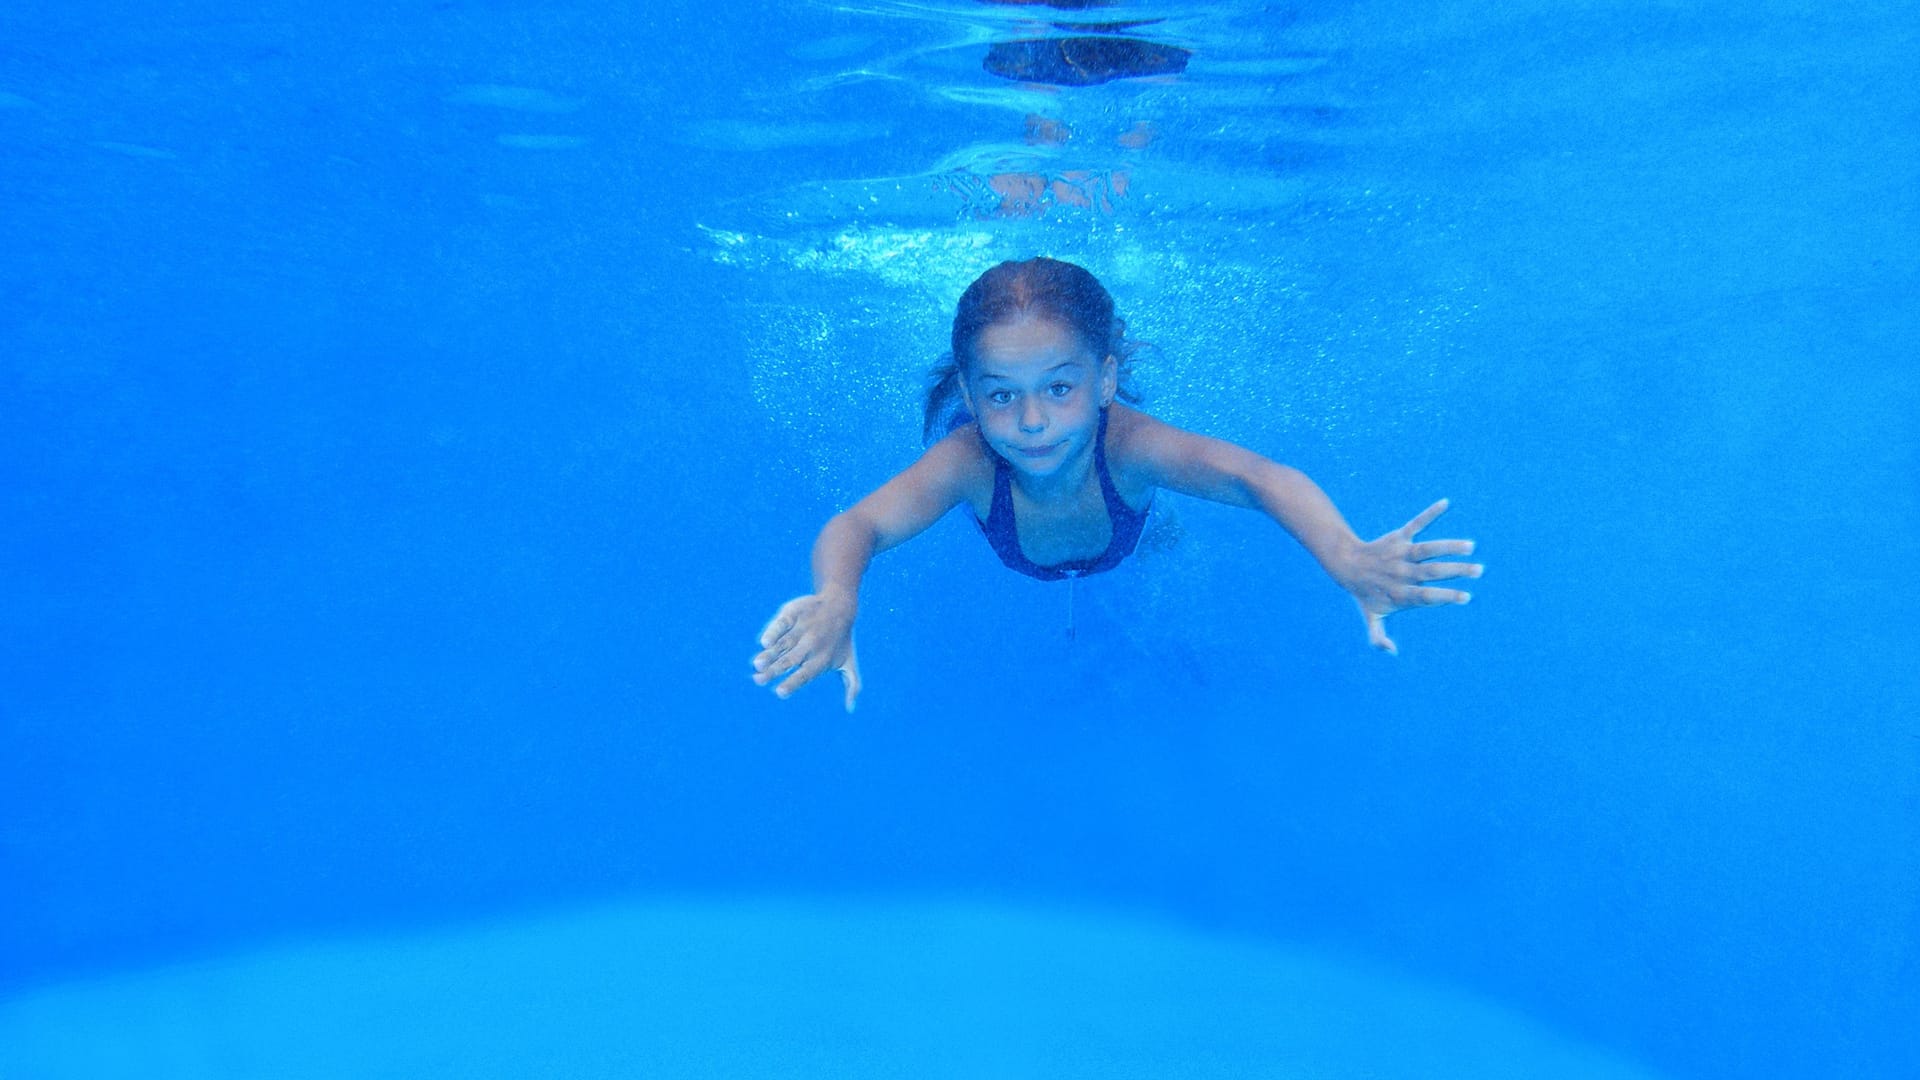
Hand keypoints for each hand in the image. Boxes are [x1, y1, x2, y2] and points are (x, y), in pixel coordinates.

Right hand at [752, 591, 861, 711]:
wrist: (840, 606)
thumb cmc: (842, 640)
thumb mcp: (849, 662)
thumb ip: (851, 685)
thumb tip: (851, 710)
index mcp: (821, 660)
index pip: (805, 674)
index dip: (792, 683)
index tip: (780, 692)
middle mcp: (810, 645)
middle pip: (790, 661)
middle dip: (774, 671)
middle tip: (758, 680)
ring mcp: (801, 629)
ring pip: (783, 644)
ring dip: (769, 654)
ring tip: (757, 664)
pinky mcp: (793, 614)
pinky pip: (782, 623)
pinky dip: (774, 631)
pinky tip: (765, 641)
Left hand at [1338, 498, 1481, 655]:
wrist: (1346, 564)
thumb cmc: (1365, 593)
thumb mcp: (1370, 617)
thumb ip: (1378, 637)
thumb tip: (1392, 652)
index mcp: (1400, 593)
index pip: (1426, 596)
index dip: (1445, 597)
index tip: (1466, 597)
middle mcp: (1403, 572)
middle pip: (1432, 572)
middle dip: (1456, 571)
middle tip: (1479, 571)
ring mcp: (1401, 553)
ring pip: (1427, 549)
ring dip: (1449, 546)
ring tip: (1471, 546)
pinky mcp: (1399, 536)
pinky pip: (1415, 523)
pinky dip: (1429, 513)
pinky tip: (1446, 503)